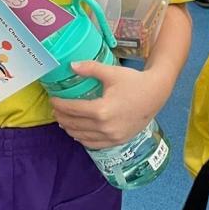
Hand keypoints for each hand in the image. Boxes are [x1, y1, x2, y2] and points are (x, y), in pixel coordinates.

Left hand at [48, 63, 169, 148]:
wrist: (155, 95)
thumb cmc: (133, 81)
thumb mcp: (111, 72)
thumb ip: (90, 68)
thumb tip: (71, 65)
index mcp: (102, 110)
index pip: (72, 109)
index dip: (59, 105)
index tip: (52, 99)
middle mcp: (105, 127)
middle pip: (74, 124)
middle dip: (61, 117)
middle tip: (55, 109)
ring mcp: (112, 137)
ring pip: (82, 136)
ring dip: (69, 128)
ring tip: (62, 120)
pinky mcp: (117, 141)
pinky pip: (94, 144)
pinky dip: (82, 138)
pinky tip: (77, 131)